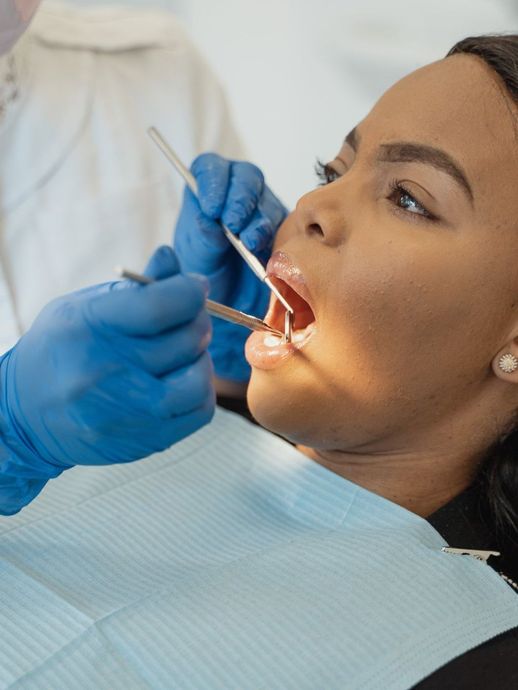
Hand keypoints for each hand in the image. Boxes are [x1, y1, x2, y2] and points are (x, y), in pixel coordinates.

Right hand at [0, 246, 213, 512]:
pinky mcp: (144, 441)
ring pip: (198, 379)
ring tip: (184, 354)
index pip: (160, 305)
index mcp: (91, 327)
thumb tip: (173, 259)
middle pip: (186, 338)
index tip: (195, 286)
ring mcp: (126, 412)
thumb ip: (136, 288)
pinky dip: (200, 392)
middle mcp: (107, 372)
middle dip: (198, 321)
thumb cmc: (62, 351)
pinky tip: (181, 382)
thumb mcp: (85, 307)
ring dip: (200, 360)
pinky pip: (199, 412)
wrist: (26, 416)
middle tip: (188, 318)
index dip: (191, 290)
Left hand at [174, 153, 287, 381]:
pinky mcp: (282, 230)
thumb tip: (208, 219)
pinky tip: (266, 251)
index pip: (209, 168)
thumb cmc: (206, 275)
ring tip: (249, 241)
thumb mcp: (197, 259)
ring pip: (267, 200)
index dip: (212, 180)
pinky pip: (286, 225)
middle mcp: (236, 194)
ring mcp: (262, 210)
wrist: (229, 304)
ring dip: (258, 220)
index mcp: (207, 191)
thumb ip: (201, 239)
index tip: (210, 206)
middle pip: (245, 177)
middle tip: (232, 223)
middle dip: (240, 199)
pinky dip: (277, 236)